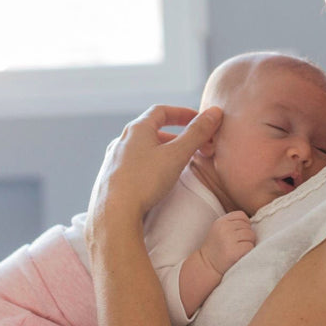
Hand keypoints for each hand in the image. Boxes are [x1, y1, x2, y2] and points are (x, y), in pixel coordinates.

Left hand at [87, 105, 222, 241]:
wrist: (113, 214)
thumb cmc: (144, 181)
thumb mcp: (177, 154)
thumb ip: (197, 133)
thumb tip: (214, 112)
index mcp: (137, 129)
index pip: (161, 111)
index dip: (182, 113)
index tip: (199, 120)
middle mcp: (122, 140)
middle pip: (152, 129)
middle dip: (177, 135)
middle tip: (195, 145)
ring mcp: (114, 159)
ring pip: (142, 147)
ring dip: (163, 150)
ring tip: (178, 162)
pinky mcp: (110, 178)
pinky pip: (134, 163)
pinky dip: (150, 164)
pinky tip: (157, 178)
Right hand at [200, 211, 255, 275]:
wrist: (206, 266)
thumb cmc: (217, 248)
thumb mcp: (220, 230)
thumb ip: (232, 224)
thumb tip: (252, 223)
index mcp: (220, 222)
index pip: (241, 215)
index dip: (245, 223)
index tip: (240, 233)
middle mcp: (224, 228)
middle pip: (248, 227)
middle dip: (247, 236)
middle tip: (238, 244)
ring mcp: (229, 240)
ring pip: (251, 236)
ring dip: (249, 243)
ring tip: (239, 249)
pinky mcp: (234, 251)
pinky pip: (250, 246)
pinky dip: (248, 251)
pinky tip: (240, 255)